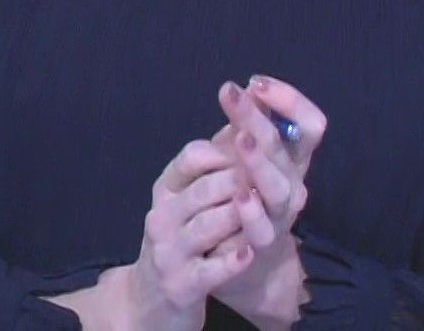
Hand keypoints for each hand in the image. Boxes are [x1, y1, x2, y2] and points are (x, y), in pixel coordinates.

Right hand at [118, 136, 259, 330]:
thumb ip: (214, 166)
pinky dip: (231, 261)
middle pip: (205, 189)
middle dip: (241, 178)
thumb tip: (243, 122)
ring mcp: (169, 252)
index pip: (192, 157)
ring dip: (240, 215)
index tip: (258, 143)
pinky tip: (250, 253)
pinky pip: (210, 270)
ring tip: (265, 206)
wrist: (149, 302)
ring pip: (208, 226)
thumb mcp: (187, 201)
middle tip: (274, 172)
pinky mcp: (181, 286)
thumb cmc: (179, 241)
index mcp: (166, 190)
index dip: (228, 148)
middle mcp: (162, 217)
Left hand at [203, 76, 327, 326]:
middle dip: (257, 117)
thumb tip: (244, 89)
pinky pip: (262, 227)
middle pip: (285, 147)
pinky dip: (251, 210)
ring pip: (279, 187)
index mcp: (292, 160)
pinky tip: (239, 194)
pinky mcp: (262, 243)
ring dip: (260, 162)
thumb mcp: (247, 161)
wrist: (248, 266)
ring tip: (241, 139)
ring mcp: (281, 215)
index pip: (310, 124)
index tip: (256, 82)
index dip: (290, 100)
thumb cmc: (246, 201)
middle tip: (231, 93)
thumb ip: (248, 130)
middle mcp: (294, 184)